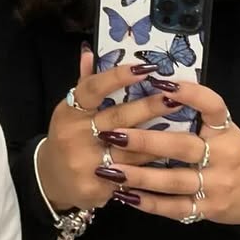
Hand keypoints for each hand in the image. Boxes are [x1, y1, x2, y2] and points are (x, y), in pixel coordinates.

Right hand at [36, 47, 175, 211]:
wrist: (53, 180)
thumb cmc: (69, 137)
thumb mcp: (71, 111)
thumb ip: (85, 84)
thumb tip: (90, 52)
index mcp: (69, 112)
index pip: (92, 89)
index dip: (117, 77)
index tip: (144, 68)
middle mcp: (75, 136)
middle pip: (119, 118)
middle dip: (150, 107)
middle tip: (175, 96)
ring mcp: (86, 163)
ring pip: (132, 149)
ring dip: (160, 138)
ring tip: (186, 126)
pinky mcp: (97, 187)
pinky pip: (133, 175)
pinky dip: (153, 166)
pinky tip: (174, 158)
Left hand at [90, 66, 239, 225]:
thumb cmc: (235, 153)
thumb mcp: (224, 129)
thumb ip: (196, 112)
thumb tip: (155, 86)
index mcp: (226, 131)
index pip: (212, 106)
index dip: (189, 94)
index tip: (160, 84)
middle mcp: (223, 157)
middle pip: (182, 146)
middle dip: (145, 140)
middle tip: (113, 134)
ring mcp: (216, 186)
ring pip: (174, 180)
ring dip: (138, 175)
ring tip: (108, 168)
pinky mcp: (208, 210)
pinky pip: (174, 207)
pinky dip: (148, 203)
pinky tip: (125, 195)